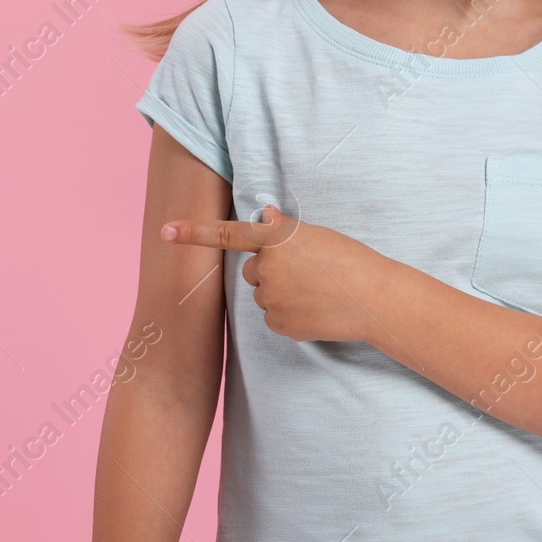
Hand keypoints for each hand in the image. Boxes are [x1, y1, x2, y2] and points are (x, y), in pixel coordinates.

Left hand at [160, 205, 391, 343]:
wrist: (375, 299)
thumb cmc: (351, 261)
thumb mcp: (317, 235)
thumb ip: (284, 230)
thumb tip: (265, 216)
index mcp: (276, 240)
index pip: (227, 234)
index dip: (193, 232)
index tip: (166, 231)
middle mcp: (268, 268)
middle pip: (252, 272)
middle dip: (271, 272)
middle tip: (307, 274)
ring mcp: (272, 298)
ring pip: (264, 296)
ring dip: (281, 294)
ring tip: (316, 292)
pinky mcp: (279, 325)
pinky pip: (274, 318)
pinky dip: (290, 315)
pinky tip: (315, 310)